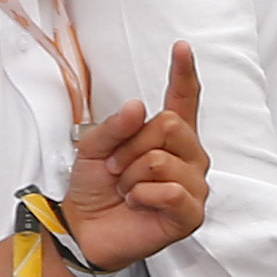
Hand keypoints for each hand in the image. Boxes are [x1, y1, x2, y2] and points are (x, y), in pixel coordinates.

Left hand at [59, 42, 210, 272]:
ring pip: (164, 160)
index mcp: (168, 137)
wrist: (84, 229)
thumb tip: (139, 107)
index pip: (184, 100)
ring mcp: (192, 186)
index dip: (184, 74)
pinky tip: (137, 204)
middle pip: (170, 126)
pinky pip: (171, 191)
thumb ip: (115, 125)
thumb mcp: (93, 148)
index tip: (182, 48)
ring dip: (132, 176)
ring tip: (126, 190)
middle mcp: (187, 158)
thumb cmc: (94, 188)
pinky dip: (143, 196)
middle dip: (132, 146)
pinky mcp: (190, 214)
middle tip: (117, 168)